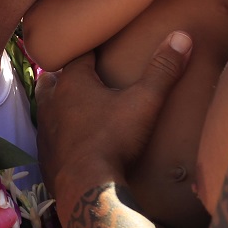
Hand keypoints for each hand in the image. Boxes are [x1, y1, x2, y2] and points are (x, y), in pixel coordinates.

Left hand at [36, 32, 191, 203]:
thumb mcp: (144, 102)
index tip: (101, 44)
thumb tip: (182, 38)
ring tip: (76, 105)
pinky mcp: (46, 157)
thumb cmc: (113, 140)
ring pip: (47, 108)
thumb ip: (163, 71)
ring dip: (59, 104)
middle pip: (53, 79)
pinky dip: (59, 133)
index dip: (90, 48)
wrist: (87, 189)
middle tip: (84, 74)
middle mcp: (52, 103)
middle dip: (66, 74)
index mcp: (72, 84)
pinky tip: (73, 139)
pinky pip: (49, 137)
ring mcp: (45, 132)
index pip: (78, 54)